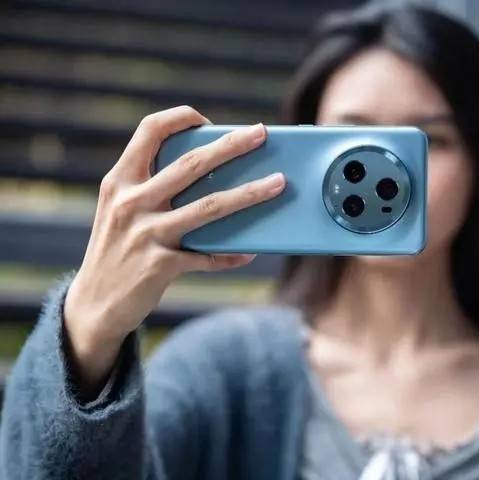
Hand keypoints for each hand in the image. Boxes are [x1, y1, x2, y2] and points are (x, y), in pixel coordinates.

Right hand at [63, 106, 284, 389]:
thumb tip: (214, 175)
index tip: (209, 121)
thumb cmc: (117, 250)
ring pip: (210, 206)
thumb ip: (152, 189)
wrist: (93, 305)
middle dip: (231, 145)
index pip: (149, 131)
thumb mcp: (122, 212)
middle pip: (192, 164)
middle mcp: (131, 202)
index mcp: (120, 181)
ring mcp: (146, 234)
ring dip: (249, 193)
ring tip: (278, 183)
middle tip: (261, 133)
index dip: (181, 119)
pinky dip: (232, 254)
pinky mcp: (160, 266)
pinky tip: (251, 252)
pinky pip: (208, 257)